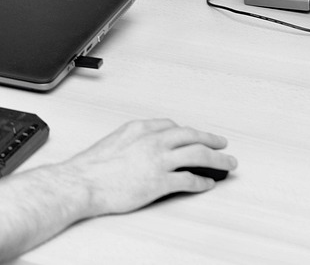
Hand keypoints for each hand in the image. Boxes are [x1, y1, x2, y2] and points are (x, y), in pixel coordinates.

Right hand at [64, 118, 234, 214]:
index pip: (172, 125)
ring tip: (227, 164)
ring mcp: (158, 160)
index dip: (188, 132)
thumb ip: (130, 142)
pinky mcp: (160, 182)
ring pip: (198, 155)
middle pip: (191, 136)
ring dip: (217, 160)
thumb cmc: (91, 167)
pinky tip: (207, 184)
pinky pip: (189, 179)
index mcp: (139, 128)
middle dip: (210, 140)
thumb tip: (138, 151)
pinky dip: (201, 181)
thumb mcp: (112, 143)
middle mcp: (152, 140)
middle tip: (222, 144)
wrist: (82, 182)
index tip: (195, 136)